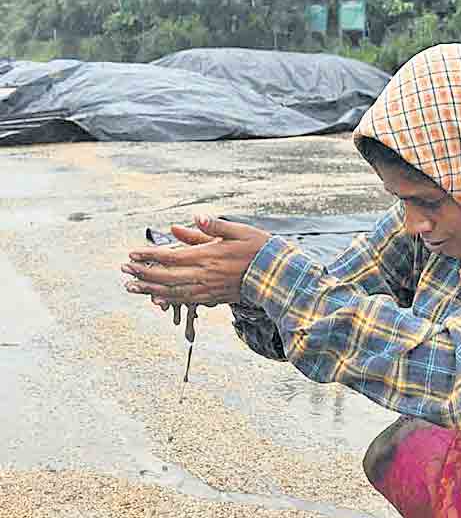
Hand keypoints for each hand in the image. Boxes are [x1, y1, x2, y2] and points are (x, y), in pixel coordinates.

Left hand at [122, 216, 270, 306]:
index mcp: (209, 255)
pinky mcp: (215, 298)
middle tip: (124, 270)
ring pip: (173, 291)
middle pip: (167, 276)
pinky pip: (187, 301)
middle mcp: (206, 274)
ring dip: (150, 289)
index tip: (131, 253)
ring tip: (131, 287)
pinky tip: (157, 299)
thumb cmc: (259, 250)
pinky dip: (169, 300)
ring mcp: (210, 289)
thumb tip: (195, 217)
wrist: (278, 276)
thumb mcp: (239, 231)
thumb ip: (214, 227)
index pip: (171, 256)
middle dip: (143, 273)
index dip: (149, 255)